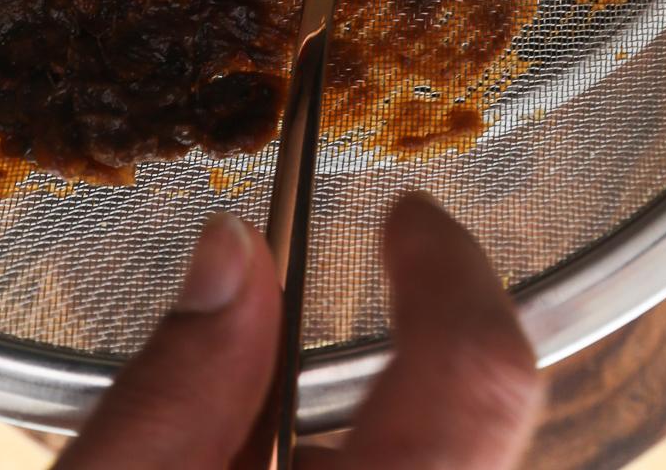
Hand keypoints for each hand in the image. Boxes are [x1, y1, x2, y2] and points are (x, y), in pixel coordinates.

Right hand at [58, 193, 540, 468]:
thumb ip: (178, 382)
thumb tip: (233, 244)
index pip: (478, 379)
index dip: (453, 277)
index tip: (411, 219)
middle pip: (486, 419)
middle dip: (433, 339)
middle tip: (384, 271)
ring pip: (466, 463)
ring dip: (415, 412)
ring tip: (305, 409)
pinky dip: (400, 450)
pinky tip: (311, 459)